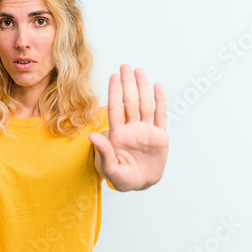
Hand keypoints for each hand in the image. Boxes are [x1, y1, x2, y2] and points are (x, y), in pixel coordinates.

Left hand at [88, 64, 168, 190]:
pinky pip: (160, 115)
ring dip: (142, 87)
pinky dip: (159, 101)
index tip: (113, 77)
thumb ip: (103, 152)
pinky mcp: (159, 136)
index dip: (114, 93)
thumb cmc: (122, 178)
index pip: (115, 109)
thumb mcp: (110, 168)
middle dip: (127, 84)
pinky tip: (157, 86)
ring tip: (138, 71)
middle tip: (124, 66)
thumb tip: (91, 136)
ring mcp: (146, 131)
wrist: (141, 184)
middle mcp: (131, 129)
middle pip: (129, 102)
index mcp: (118, 135)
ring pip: (144, 104)